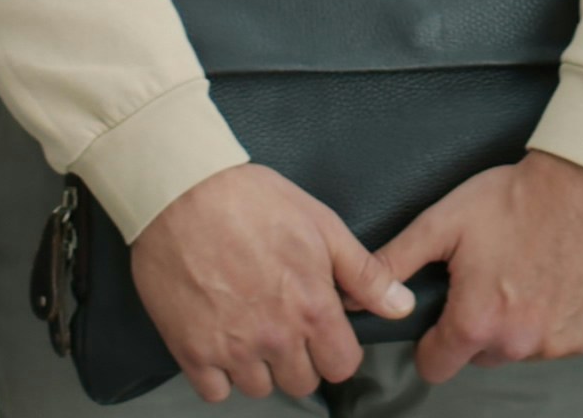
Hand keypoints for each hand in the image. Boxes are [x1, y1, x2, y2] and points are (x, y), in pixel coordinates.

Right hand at [131, 163, 415, 403]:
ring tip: (250, 326)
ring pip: (259, 388)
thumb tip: (401, 305)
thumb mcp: (322, 225)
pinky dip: (219, 373)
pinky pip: (215, 391)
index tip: (321, 329)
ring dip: (259, 366)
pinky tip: (221, 339)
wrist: (180, 191)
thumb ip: (364, 273)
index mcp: (312, 308)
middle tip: (283, 323)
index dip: (335, 348)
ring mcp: (231, 348)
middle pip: (302, 382)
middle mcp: (274, 337)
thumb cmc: (252, 200)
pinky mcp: (191, 351)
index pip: (342, 365)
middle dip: (299, 357)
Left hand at [376, 150, 582, 384]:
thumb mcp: (443, 223)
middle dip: (479, 327)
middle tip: (489, 280)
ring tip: (525, 273)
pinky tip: (555, 279)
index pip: (436, 367)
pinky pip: (560, 340)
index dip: (433, 342)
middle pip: (481, 356)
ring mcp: (557, 343)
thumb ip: (395, 262)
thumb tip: (354, 293)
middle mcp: (517, 343)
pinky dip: (556, 318)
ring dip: (519, 323)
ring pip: (521, 349)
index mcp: (475, 322)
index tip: (442, 317)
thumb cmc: (512, 198)